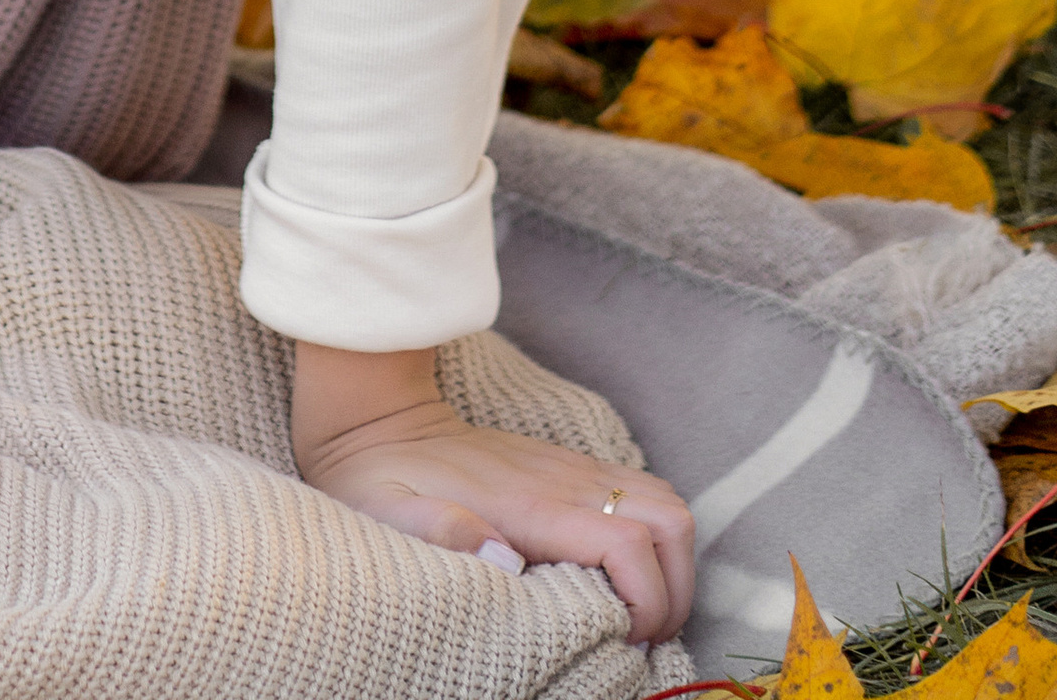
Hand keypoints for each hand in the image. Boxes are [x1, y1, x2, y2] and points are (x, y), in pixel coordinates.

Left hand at [296, 392, 693, 641]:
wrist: (380, 419)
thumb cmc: (380, 476)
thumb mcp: (388, 511)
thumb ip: (440, 531)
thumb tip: (504, 560)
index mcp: (531, 502)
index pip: (628, 543)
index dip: (648, 599)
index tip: (625, 638)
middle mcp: (565, 480)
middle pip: (670, 521)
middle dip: (676, 588)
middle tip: (644, 632)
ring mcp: (573, 469)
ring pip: (667, 504)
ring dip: (673, 564)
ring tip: (640, 610)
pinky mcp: (571, 468)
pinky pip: (643, 494)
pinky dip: (656, 540)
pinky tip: (622, 576)